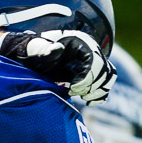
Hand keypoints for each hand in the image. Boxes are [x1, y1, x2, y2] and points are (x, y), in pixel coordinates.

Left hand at [0, 29, 115, 103]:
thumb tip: (58, 49)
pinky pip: (105, 82)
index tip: (72, 87)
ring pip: (108, 77)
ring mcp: (92, 61)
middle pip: (104, 70)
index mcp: (80, 41)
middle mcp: (90, 50)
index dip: (87, 77)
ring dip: (98, 89)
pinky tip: (89, 101)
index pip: (95, 61)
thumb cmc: (34, 52)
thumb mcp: (37, 50)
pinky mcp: (91, 72)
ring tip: (83, 97)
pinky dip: (101, 93)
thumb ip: (46, 50)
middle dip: (91, 85)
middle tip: (73, 92)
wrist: (34, 57)